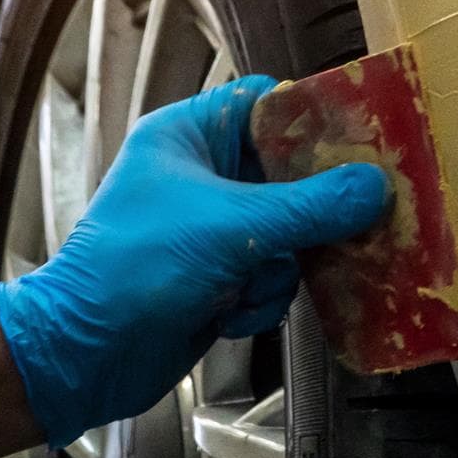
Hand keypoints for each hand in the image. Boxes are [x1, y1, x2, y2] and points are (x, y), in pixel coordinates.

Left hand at [0, 76, 390, 447]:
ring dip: (279, 265)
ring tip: (253, 283)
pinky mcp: (218, 276)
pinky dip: (261, 297)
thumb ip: (309, 207)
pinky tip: (233, 313)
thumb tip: (372, 186)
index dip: (311, 117)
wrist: (86, 355)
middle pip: (286, 172)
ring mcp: (209, 228)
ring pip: (287, 230)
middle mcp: (200, 176)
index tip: (360, 138)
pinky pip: (270, 273)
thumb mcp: (232, 227)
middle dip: (311, 207)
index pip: (263, 102)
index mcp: (187, 136)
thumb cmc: (133, 269)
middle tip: (350, 215)